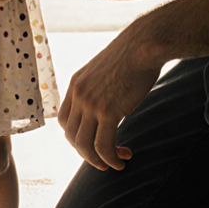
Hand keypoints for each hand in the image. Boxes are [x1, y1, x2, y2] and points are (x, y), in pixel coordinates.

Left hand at [58, 25, 165, 170]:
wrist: (144, 44)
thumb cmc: (133, 55)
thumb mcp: (107, 70)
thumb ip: (101, 87)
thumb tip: (110, 102)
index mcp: (76, 83)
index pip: (64, 120)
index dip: (75, 137)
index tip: (91, 144)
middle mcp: (79, 94)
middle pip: (71, 135)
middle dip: (85, 153)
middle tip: (103, 160)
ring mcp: (91, 103)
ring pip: (84, 145)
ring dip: (98, 160)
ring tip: (115, 163)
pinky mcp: (108, 111)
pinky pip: (103, 145)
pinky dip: (111, 158)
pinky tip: (123, 159)